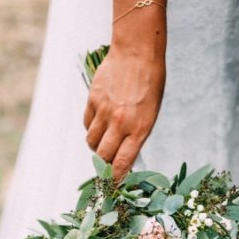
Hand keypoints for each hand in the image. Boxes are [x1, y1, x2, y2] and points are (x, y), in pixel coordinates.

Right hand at [83, 44, 165, 180]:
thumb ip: (137, 134)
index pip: (122, 163)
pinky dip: (91, 128)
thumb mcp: (151, 113)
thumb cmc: (150, 84)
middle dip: (105, 164)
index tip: (114, 185)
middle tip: (108, 163)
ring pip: (91, 142)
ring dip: (96, 146)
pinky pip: (86, 124)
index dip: (116, 178)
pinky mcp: (93, 100)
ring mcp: (104, 111)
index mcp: (139, 129)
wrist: (137, 53)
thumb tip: (123, 155)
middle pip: (103, 156)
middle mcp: (120, 123)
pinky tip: (100, 123)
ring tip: (104, 140)